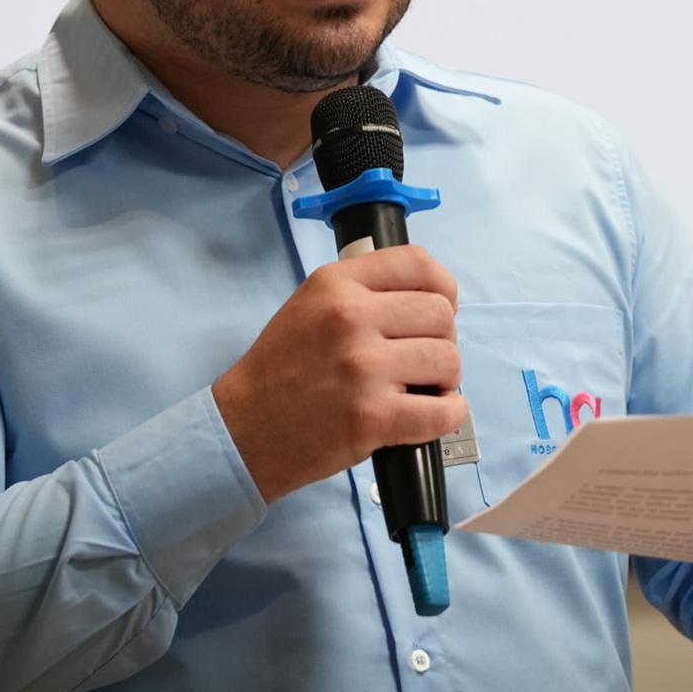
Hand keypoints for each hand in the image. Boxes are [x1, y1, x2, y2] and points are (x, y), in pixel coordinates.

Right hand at [213, 245, 464, 503]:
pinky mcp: (372, 416)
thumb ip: (362, 290)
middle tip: (422, 359)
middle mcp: (350, 317)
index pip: (418, 263)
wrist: (244, 427)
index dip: (442, 288)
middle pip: (441, 314)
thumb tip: (429, 297)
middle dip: (442, 338)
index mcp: (336, 283)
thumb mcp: (310, 304)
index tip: (439, 308)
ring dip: (445, 379)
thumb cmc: (281, 368)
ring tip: (422, 388)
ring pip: (448, 360)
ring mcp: (363, 368)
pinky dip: (448, 415)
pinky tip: (431, 413)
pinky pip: (443, 411)